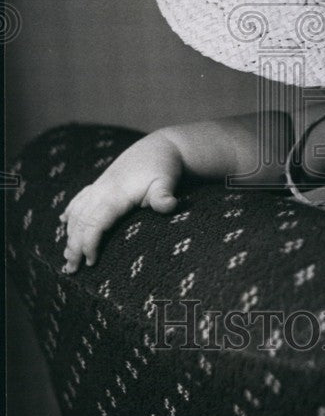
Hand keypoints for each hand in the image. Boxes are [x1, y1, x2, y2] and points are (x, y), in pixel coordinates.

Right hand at [59, 131, 182, 273]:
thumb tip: (170, 205)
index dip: (90, 243)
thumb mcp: (166, 181)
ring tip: (67, 256)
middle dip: (74, 246)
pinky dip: (71, 211)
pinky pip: (80, 198)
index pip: (95, 222)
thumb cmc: (164, 168)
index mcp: (116, 194)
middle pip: (81, 221)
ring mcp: (100, 186)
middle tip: (72, 269)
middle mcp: (102, 190)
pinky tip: (64, 221)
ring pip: (77, 211)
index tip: (91, 262)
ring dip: (70, 233)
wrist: (160, 147)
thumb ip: (164, 195)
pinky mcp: (101, 183)